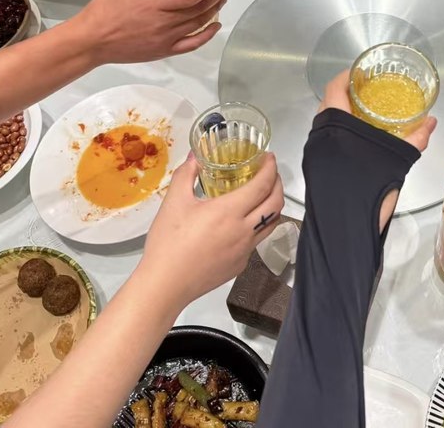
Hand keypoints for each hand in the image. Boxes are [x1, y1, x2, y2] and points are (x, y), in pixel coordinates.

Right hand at [72, 0, 226, 60]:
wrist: (91, 41)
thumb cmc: (104, 10)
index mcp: (156, 2)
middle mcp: (166, 21)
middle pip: (200, 8)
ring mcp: (167, 38)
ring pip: (199, 23)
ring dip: (214, 10)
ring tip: (221, 0)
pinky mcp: (165, 51)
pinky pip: (193, 44)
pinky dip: (207, 35)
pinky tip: (215, 26)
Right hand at [140, 152, 283, 306]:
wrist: (164, 286)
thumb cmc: (168, 243)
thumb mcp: (173, 203)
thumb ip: (186, 175)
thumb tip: (195, 157)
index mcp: (229, 212)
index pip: (262, 185)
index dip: (270, 169)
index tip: (269, 158)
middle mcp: (244, 231)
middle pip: (276, 204)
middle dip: (278, 184)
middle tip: (270, 173)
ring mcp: (245, 250)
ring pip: (272, 223)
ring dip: (273, 205)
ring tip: (263, 194)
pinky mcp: (240, 265)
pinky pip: (257, 241)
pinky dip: (258, 225)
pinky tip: (242, 223)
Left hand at [318, 71, 436, 229]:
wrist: (346, 229)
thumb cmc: (369, 192)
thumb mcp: (396, 162)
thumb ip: (414, 139)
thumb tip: (431, 122)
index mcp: (336, 126)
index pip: (335, 89)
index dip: (348, 77)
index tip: (363, 74)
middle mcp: (320, 136)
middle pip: (328, 103)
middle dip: (347, 95)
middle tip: (369, 93)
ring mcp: (314, 152)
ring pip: (325, 122)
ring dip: (341, 114)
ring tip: (365, 114)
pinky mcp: (314, 167)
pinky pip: (324, 139)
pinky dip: (338, 132)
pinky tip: (357, 141)